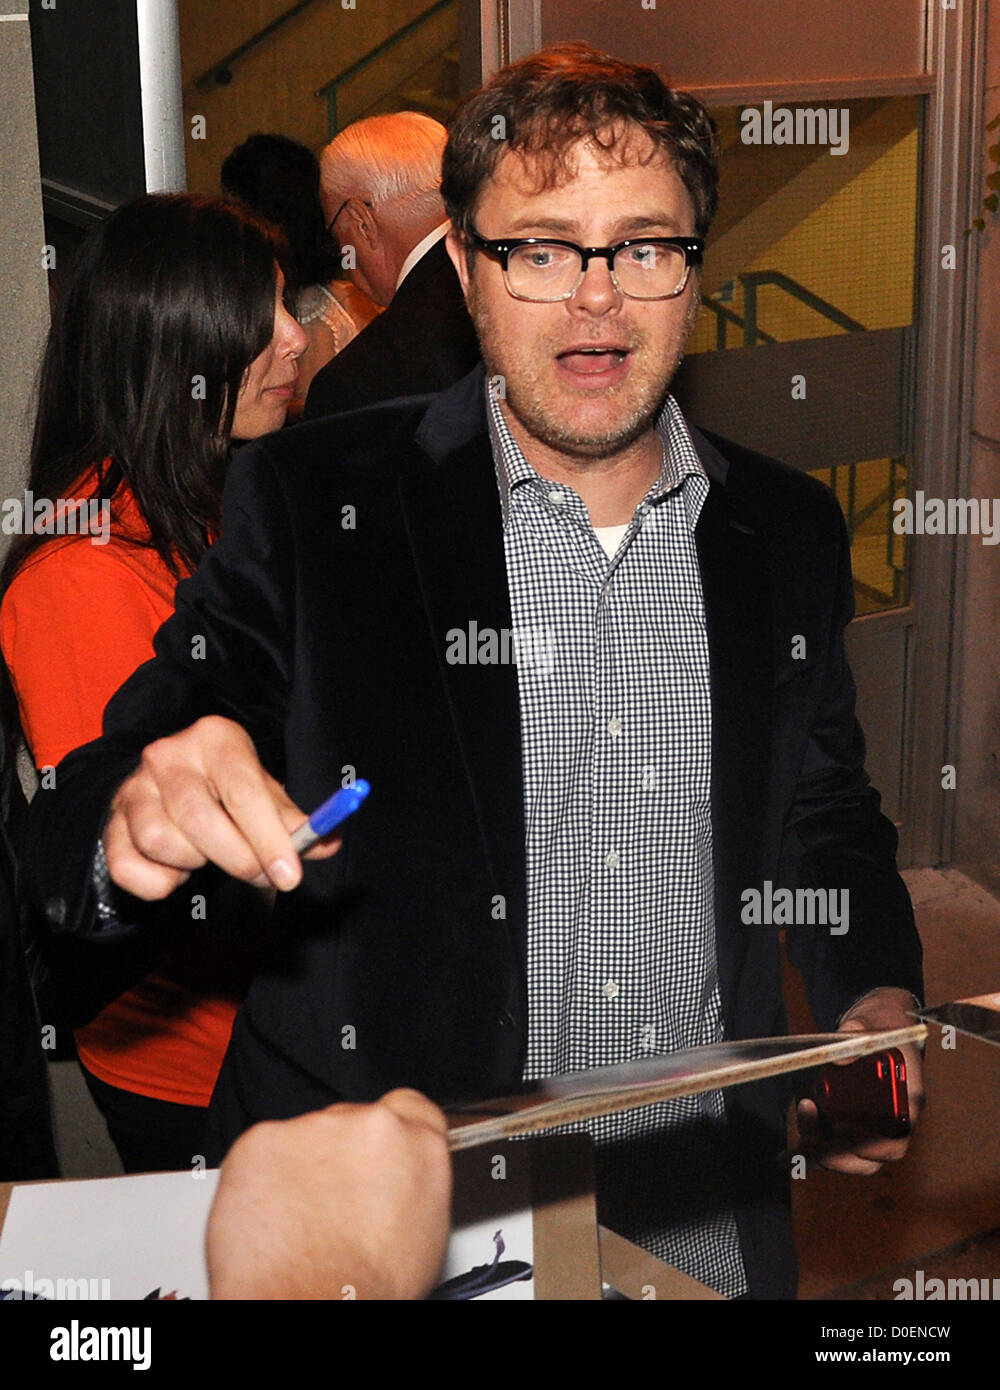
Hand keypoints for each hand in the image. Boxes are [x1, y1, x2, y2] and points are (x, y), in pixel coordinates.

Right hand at [102, 715, 341, 899]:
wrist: (171, 785)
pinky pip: (129, 868)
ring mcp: (133, 788)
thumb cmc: (228, 790)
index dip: (268, 835)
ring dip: (195, 863)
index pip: (241, 787)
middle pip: (199, 818)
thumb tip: (326, 843)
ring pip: (162, 842)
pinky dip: (160, 882)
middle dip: (237, 857)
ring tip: (210, 854)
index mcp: (214, 738)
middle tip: (261, 877)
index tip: (289, 874)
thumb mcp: (264, 792)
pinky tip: (178, 868)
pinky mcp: (110, 823)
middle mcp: (167, 754)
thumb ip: (293, 820)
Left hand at [206, 1090, 452, 1299]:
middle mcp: (368, 1124)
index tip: (377, 1152)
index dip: (391, 1132)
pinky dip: (266, 1177)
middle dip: (341, 1155)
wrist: (306, 1306)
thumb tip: (399, 1182)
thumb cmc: (365, 1289)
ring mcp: (312, 1128)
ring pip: (307, 1138)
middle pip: (353, 1121)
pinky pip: (265, 1150)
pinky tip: (274, 1216)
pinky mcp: (263, 1140)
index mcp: (417, 1144)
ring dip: (303, 1167)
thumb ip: (411, 1184)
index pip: (411, 1107)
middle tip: (334, 1205)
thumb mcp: (422, 1234)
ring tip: (301, 1221)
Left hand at [795, 987, 923, 1174]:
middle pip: (871, 1160)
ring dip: (823, 1152)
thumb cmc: (879, 1029)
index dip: (870, 1144)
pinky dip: (815, 1145)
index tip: (840, 1128)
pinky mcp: (853, 1127)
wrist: (876, 1028)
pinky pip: (837, 1148)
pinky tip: (799, 1124)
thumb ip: (857, 1034)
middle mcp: (893, 1122)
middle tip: (810, 1139)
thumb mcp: (869, 1025)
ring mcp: (872, 1128)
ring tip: (803, 1118)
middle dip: (839, 1157)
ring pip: (852, 1159)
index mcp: (908, 1101)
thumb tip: (841, 1056)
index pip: (897, 1139)